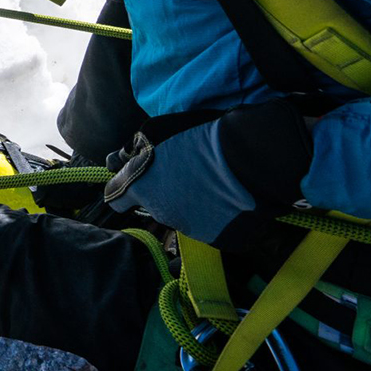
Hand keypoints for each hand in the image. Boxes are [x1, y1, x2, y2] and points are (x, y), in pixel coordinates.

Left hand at [103, 99, 314, 249]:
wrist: (254, 156)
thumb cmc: (205, 136)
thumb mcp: (158, 131)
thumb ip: (136, 149)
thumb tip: (121, 157)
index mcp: (141, 186)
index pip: (116, 197)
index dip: (124, 188)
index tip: (135, 182)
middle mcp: (160, 212)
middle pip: (155, 206)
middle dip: (165, 192)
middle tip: (189, 173)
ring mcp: (190, 229)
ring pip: (184, 216)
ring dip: (192, 203)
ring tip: (216, 182)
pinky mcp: (218, 239)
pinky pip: (212, 226)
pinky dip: (218, 214)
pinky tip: (232, 197)